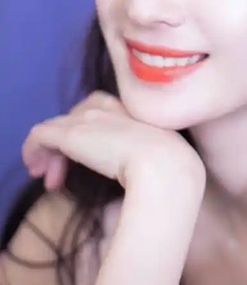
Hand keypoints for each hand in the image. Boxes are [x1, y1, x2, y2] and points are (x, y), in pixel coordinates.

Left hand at [22, 91, 204, 195]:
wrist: (166, 168)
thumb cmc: (174, 169)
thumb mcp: (165, 155)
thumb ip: (152, 153)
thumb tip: (145, 170)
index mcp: (136, 110)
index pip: (102, 109)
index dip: (90, 131)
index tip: (91, 159)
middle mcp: (110, 108)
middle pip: (77, 116)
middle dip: (67, 143)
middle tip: (62, 174)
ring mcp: (90, 119)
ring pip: (57, 127)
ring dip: (50, 152)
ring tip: (47, 177)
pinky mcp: (70, 134)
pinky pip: (40, 135)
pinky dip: (33, 150)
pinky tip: (36, 170)